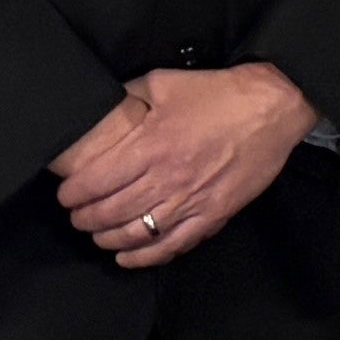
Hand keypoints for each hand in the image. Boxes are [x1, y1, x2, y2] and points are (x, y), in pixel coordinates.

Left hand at [52, 64, 319, 270]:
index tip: (65, 194)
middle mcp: (167, 178)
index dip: (72, 194)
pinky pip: (173, 245)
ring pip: (136, 233)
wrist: (273, 107)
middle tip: (76, 216)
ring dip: (108, 239)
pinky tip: (128, 256)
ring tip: (98, 234)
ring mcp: (191, 200)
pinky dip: (145, 256)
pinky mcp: (213, 214)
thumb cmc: (220, 94)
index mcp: (152, 145)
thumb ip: (129, 95)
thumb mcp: (165, 82)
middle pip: (110, 212)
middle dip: (84, 218)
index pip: (96, 182)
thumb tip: (104, 103)